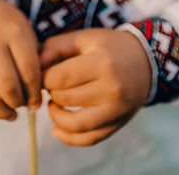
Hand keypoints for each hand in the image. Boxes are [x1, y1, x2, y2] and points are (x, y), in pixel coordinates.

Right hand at [0, 0, 42, 134]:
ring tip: (10, 115)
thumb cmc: (6, 25)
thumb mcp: (24, 33)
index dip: (35, 92)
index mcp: (13, 31)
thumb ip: (32, 62)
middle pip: (6, 85)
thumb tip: (36, 101)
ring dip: (0, 111)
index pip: (29, 71)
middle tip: (22, 106)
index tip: (37, 102)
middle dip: (18, 103)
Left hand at [39, 28, 152, 146]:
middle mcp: (112, 89)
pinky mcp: (118, 124)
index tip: (42, 73)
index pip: (60, 77)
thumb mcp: (84, 38)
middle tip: (51, 84)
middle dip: (51, 92)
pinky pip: (89, 139)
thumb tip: (33, 65)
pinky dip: (69, 138)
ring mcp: (116, 110)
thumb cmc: (109, 47)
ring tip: (54, 104)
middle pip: (65, 98)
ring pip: (75, 124)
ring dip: (56, 116)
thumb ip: (55, 47)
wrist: (145, 61)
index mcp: (102, 63)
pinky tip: (56, 129)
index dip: (43, 77)